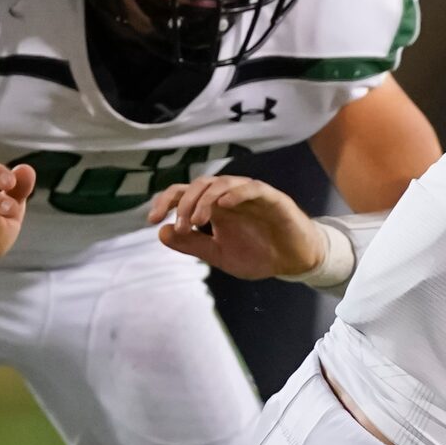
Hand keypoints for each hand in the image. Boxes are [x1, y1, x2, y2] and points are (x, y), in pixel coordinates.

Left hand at [148, 172, 323, 279]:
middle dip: (184, 203)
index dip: (165, 202)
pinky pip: (252, 188)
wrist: (294, 262)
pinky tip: (224, 205)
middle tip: (180, 225)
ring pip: (221, 183)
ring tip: (198, 220)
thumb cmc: (259, 254)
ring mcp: (249, 195)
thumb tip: (161, 232)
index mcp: (214, 208)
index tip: (152, 220)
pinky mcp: (271, 198)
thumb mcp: (219, 255)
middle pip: (199, 185)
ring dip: (205, 199)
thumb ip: (192, 244)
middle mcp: (228, 197)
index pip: (183, 194)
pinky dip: (236, 193)